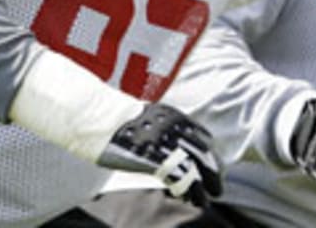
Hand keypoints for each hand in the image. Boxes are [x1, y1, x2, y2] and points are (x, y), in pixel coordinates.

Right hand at [97, 103, 222, 207]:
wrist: (97, 115)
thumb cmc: (116, 118)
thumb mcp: (146, 118)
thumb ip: (161, 128)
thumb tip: (169, 141)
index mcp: (173, 118)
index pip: (202, 138)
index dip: (210, 155)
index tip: (214, 168)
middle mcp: (172, 129)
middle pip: (202, 153)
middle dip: (213, 173)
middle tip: (218, 188)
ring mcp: (163, 144)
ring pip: (192, 167)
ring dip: (202, 187)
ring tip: (206, 200)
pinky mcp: (151, 158)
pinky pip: (176, 176)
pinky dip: (186, 189)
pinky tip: (188, 198)